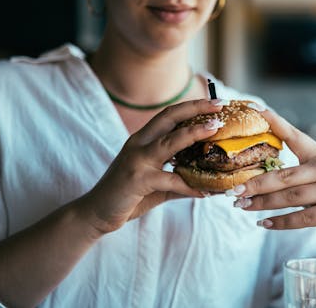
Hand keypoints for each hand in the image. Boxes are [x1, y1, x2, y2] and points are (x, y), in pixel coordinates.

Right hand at [81, 99, 223, 235]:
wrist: (97, 212)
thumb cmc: (128, 195)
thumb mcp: (157, 184)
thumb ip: (179, 179)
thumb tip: (208, 184)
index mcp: (143, 140)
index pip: (169, 115)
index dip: (191, 107)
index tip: (214, 103)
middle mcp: (139, 144)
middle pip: (169, 117)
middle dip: (195, 108)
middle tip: (218, 105)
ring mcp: (136, 160)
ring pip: (169, 141)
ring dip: (194, 134)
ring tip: (215, 129)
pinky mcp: (137, 179)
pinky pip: (169, 179)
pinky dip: (189, 185)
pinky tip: (205, 191)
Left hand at [230, 109, 315, 256]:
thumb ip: (296, 170)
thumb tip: (256, 175)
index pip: (295, 135)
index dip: (275, 121)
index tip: (256, 108)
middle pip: (284, 175)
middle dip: (255, 184)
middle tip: (233, 190)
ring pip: (289, 197)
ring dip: (262, 203)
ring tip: (242, 206)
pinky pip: (301, 218)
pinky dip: (280, 222)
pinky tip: (263, 223)